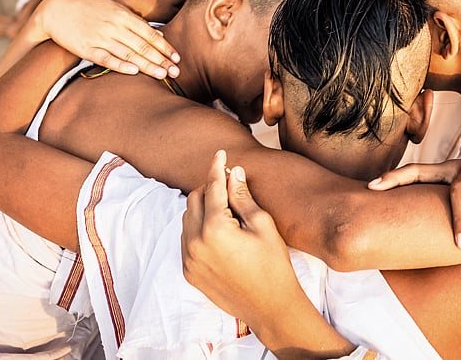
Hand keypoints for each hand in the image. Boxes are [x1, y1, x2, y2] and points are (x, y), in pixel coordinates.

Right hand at [35, 0, 179, 78]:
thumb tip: (158, 36)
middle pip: (143, 46)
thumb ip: (135, 21)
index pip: (150, 34)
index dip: (165, 47)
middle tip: (177, 72)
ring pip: (128, 54)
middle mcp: (114, 26)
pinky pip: (106, 59)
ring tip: (162, 75)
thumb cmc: (90, 9)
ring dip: (147, 66)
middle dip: (161, 60)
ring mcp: (100, 38)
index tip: (178, 58)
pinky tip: (134, 72)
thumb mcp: (114, 8)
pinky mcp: (86, 49)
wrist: (57, 9)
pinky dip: (121, 66)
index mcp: (123, 15)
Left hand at [182, 151, 299, 324]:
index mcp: (215, 229)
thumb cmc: (274, 265)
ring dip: (203, 208)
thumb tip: (233, 171)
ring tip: (228, 212)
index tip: (220, 153)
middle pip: (194, 199)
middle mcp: (195, 243)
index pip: (211, 187)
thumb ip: (243, 197)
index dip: (216, 167)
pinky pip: (186, 239)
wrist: (270, 307)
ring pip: (187, 218)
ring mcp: (189, 259)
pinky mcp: (189, 271)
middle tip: (230, 186)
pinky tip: (219, 231)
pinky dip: (198, 228)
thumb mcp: (263, 226)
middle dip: (209, 188)